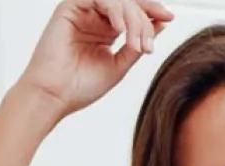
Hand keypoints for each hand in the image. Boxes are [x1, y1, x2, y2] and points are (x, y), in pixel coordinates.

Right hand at [22, 0, 175, 115]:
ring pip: (118, 0)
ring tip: (135, 44)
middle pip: (129, 3)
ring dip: (132, 19)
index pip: (133, 12)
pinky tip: (120, 29)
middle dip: (144, 19)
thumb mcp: (118, 66)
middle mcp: (96, 17)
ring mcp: (84, 10)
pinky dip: (115, 10)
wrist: (55, 96)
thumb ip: (136, 45)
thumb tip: (160, 25)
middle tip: (148, 45)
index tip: (169, 18)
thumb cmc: (80, 87)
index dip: (152, 11)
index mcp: (106, 30)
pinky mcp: (71, 6)